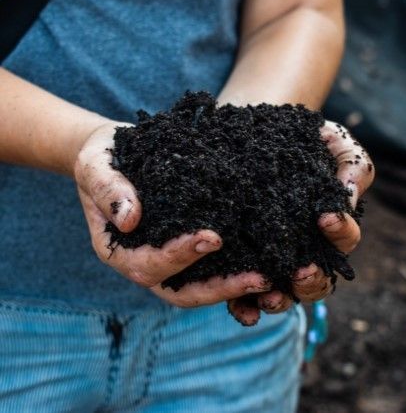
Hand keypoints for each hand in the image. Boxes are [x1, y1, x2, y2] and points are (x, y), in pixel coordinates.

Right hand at [74, 122, 269, 308]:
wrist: (115, 154)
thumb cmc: (103, 159)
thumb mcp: (96, 166)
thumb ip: (108, 190)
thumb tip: (130, 219)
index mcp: (118, 250)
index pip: (148, 265)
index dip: (179, 257)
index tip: (212, 238)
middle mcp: (144, 261)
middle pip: (180, 292)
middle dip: (218, 289)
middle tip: (258, 279)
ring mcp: (167, 258)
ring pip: (200, 286)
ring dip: (234, 288)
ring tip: (268, 278)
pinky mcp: (185, 247)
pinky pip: (211, 267)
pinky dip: (235, 272)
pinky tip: (264, 264)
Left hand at [227, 120, 374, 324]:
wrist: (261, 136)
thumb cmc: (306, 141)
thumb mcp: (336, 144)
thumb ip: (352, 168)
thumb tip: (347, 201)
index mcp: (330, 227)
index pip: (344, 238)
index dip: (340, 231)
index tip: (326, 216)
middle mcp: (305, 249)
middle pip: (317, 280)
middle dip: (312, 281)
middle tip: (302, 272)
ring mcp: (274, 258)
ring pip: (284, 292)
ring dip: (280, 300)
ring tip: (269, 297)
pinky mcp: (244, 260)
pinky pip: (246, 292)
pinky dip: (246, 306)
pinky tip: (241, 308)